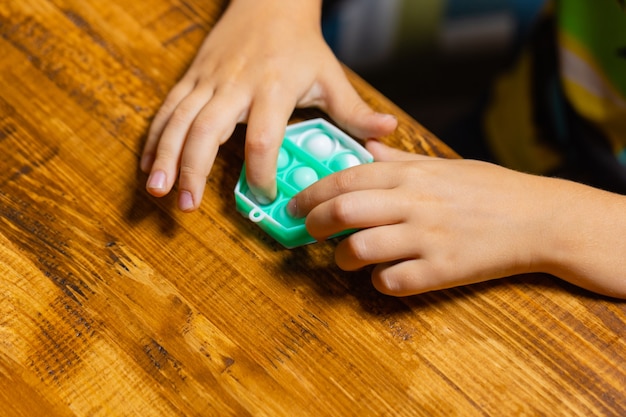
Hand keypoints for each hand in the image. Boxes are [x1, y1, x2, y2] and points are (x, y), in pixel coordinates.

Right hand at [141, 0, 396, 210]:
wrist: (269, 1)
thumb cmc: (301, 44)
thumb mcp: (330, 76)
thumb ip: (354, 110)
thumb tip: (388, 133)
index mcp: (273, 87)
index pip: (262, 137)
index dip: (260, 171)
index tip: (265, 195)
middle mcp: (236, 85)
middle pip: (207, 131)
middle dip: (193, 169)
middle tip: (187, 206)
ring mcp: (209, 80)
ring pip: (179, 120)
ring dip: (164, 156)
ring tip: (157, 191)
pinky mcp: (192, 77)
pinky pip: (168, 108)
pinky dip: (155, 136)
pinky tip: (147, 163)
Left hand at [289, 140, 569, 295]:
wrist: (537, 218)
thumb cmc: (489, 188)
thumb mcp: (442, 165)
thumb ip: (398, 160)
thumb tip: (365, 148)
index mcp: (412, 175)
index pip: (346, 179)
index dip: (311, 193)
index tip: (294, 205)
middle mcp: (414, 203)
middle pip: (343, 211)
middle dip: (314, 222)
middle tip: (308, 230)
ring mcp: (427, 239)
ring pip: (360, 250)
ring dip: (342, 257)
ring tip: (347, 257)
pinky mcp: (441, 271)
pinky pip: (391, 282)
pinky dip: (379, 281)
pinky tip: (385, 275)